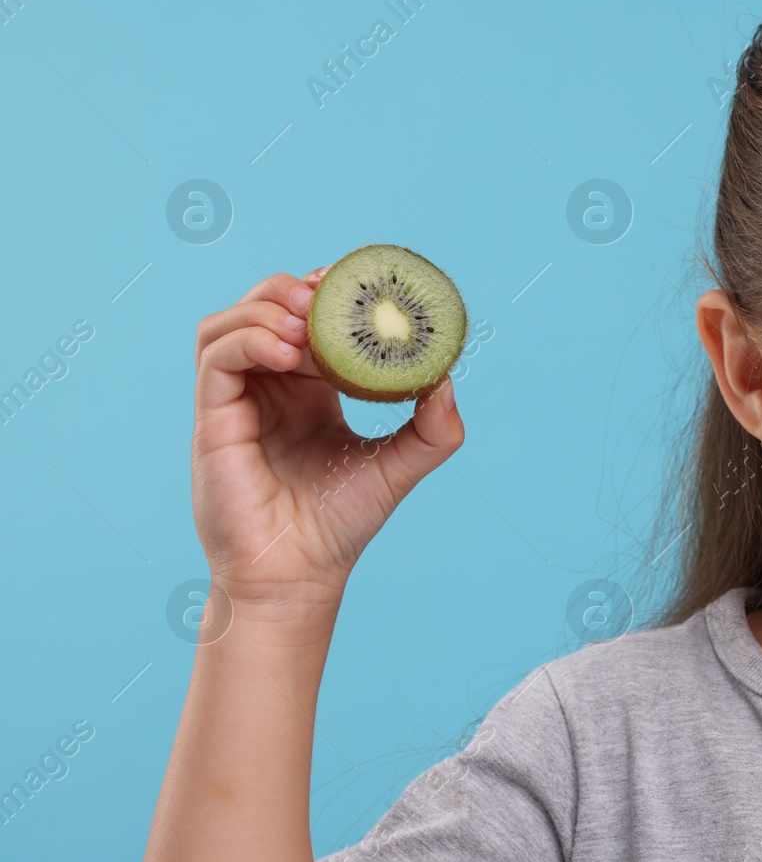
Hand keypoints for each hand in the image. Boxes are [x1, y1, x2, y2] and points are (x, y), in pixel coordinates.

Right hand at [192, 266, 465, 613]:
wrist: (300, 574)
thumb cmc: (341, 524)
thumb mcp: (400, 466)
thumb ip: (433, 429)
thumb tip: (448, 380)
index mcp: (310, 391)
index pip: (305, 319)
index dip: (324, 294)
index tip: (355, 287)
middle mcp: (270, 389)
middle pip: (262, 309)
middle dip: (292, 290)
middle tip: (325, 295)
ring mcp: (237, 401)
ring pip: (228, 324)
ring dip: (264, 309)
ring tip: (304, 325)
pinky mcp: (213, 419)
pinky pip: (217, 358)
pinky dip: (248, 341)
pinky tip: (289, 354)